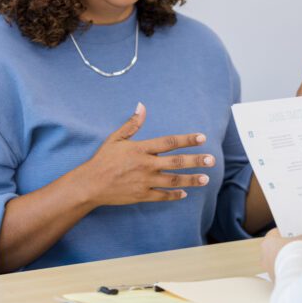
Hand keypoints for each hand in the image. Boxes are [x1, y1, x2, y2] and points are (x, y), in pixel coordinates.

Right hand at [77, 102, 215, 206]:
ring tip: (205, 179)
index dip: (187, 139)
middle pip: (176, 162)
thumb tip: (141, 106)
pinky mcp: (141, 195)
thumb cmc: (102, 160)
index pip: (169, 142)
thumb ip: (132, 124)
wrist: (90, 185)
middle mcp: (146, 165)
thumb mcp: (115, 138)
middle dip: (196, 161)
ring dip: (191, 179)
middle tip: (211, 160)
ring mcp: (145, 182)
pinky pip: (162, 196)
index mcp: (141, 149)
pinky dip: (174, 195)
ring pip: (173, 180)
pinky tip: (185, 193)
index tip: (202, 137)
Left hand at [260, 228, 301, 281]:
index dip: (285, 233)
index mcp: (268, 241)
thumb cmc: (297, 253)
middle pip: (275, 248)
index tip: (293, 234)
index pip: (275, 234)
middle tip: (297, 247)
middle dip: (285, 248)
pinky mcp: (274, 280)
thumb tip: (301, 242)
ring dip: (286, 261)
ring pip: (277, 262)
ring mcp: (268, 269)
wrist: (298, 274)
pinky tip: (298, 271)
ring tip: (300, 261)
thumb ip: (299, 238)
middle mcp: (264, 255)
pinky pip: (281, 272)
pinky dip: (287, 271)